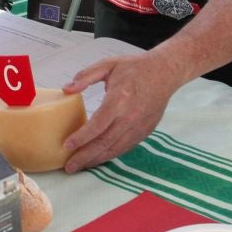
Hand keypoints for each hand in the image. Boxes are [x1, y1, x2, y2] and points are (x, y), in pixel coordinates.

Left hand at [61, 52, 183, 171]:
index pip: (98, 125)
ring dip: (96, 159)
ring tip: (80, 166)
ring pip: (115, 149)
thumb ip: (86, 75)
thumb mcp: (108, 64)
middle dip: (85, 156)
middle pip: (104, 142)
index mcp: (119, 99)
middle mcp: (130, 116)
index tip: (67, 145)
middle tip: (69, 167)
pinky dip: (110, 155)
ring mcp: (139, 126)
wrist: (164, 73)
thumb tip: (67, 89)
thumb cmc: (135, 68)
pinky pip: (125, 147)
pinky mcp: (145, 131)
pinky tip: (98, 157)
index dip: (82, 137)